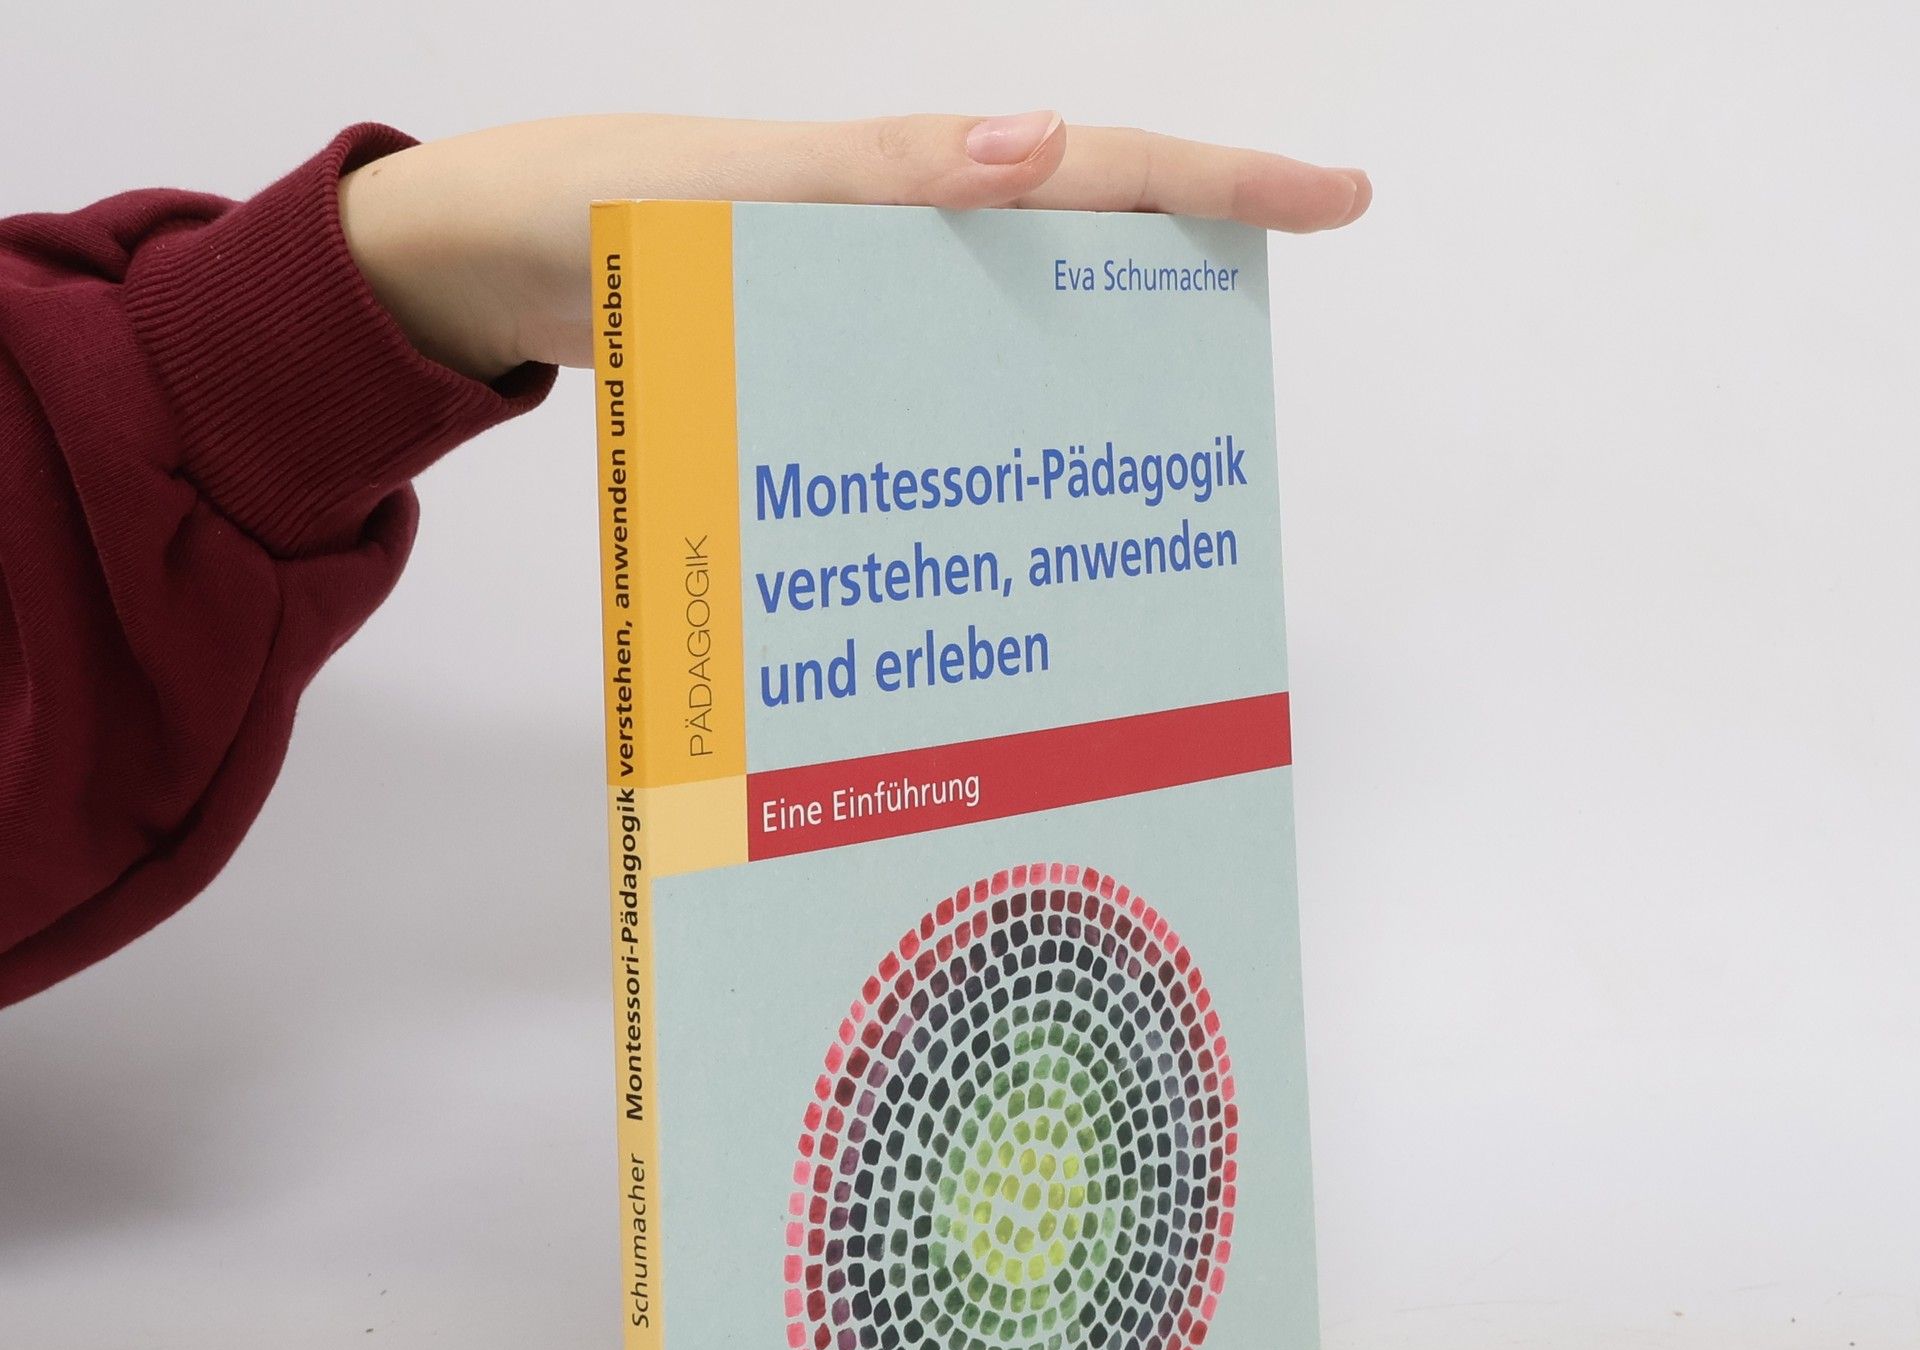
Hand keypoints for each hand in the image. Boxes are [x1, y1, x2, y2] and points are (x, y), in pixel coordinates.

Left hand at [338, 113, 1370, 381]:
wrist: (497, 270)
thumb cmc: (600, 211)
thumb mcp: (734, 190)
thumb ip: (872, 178)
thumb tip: (1035, 145)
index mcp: (910, 179)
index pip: (1096, 169)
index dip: (1219, 187)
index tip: (1334, 200)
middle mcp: (907, 238)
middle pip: (1079, 258)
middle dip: (1179, 299)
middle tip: (1247, 382)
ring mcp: (867, 302)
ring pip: (1009, 338)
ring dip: (1082, 388)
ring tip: (1150, 474)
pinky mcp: (822, 357)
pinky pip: (928, 389)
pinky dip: (975, 431)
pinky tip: (999, 496)